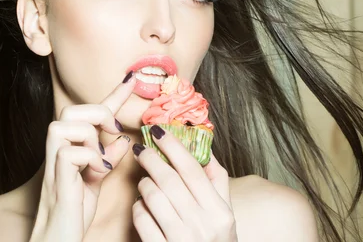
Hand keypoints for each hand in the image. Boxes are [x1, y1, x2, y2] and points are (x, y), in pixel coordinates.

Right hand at [29, 73, 135, 241]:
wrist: (57, 237)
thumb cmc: (74, 210)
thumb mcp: (96, 179)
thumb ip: (106, 158)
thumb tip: (123, 140)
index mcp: (72, 147)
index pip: (93, 115)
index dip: (113, 95)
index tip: (131, 80)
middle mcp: (59, 149)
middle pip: (72, 110)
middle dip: (98, 113)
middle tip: (114, 132)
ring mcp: (55, 162)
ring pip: (68, 124)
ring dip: (91, 137)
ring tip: (101, 160)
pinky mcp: (56, 176)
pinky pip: (71, 151)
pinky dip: (91, 158)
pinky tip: (98, 172)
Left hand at [132, 125, 236, 241]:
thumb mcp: (225, 216)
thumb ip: (216, 182)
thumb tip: (205, 147)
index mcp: (220, 212)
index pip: (193, 169)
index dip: (173, 146)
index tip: (158, 131)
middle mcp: (203, 225)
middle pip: (169, 179)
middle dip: (151, 159)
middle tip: (140, 149)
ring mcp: (181, 239)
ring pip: (152, 197)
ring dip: (143, 184)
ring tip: (144, 182)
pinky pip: (141, 219)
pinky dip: (137, 208)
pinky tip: (141, 207)